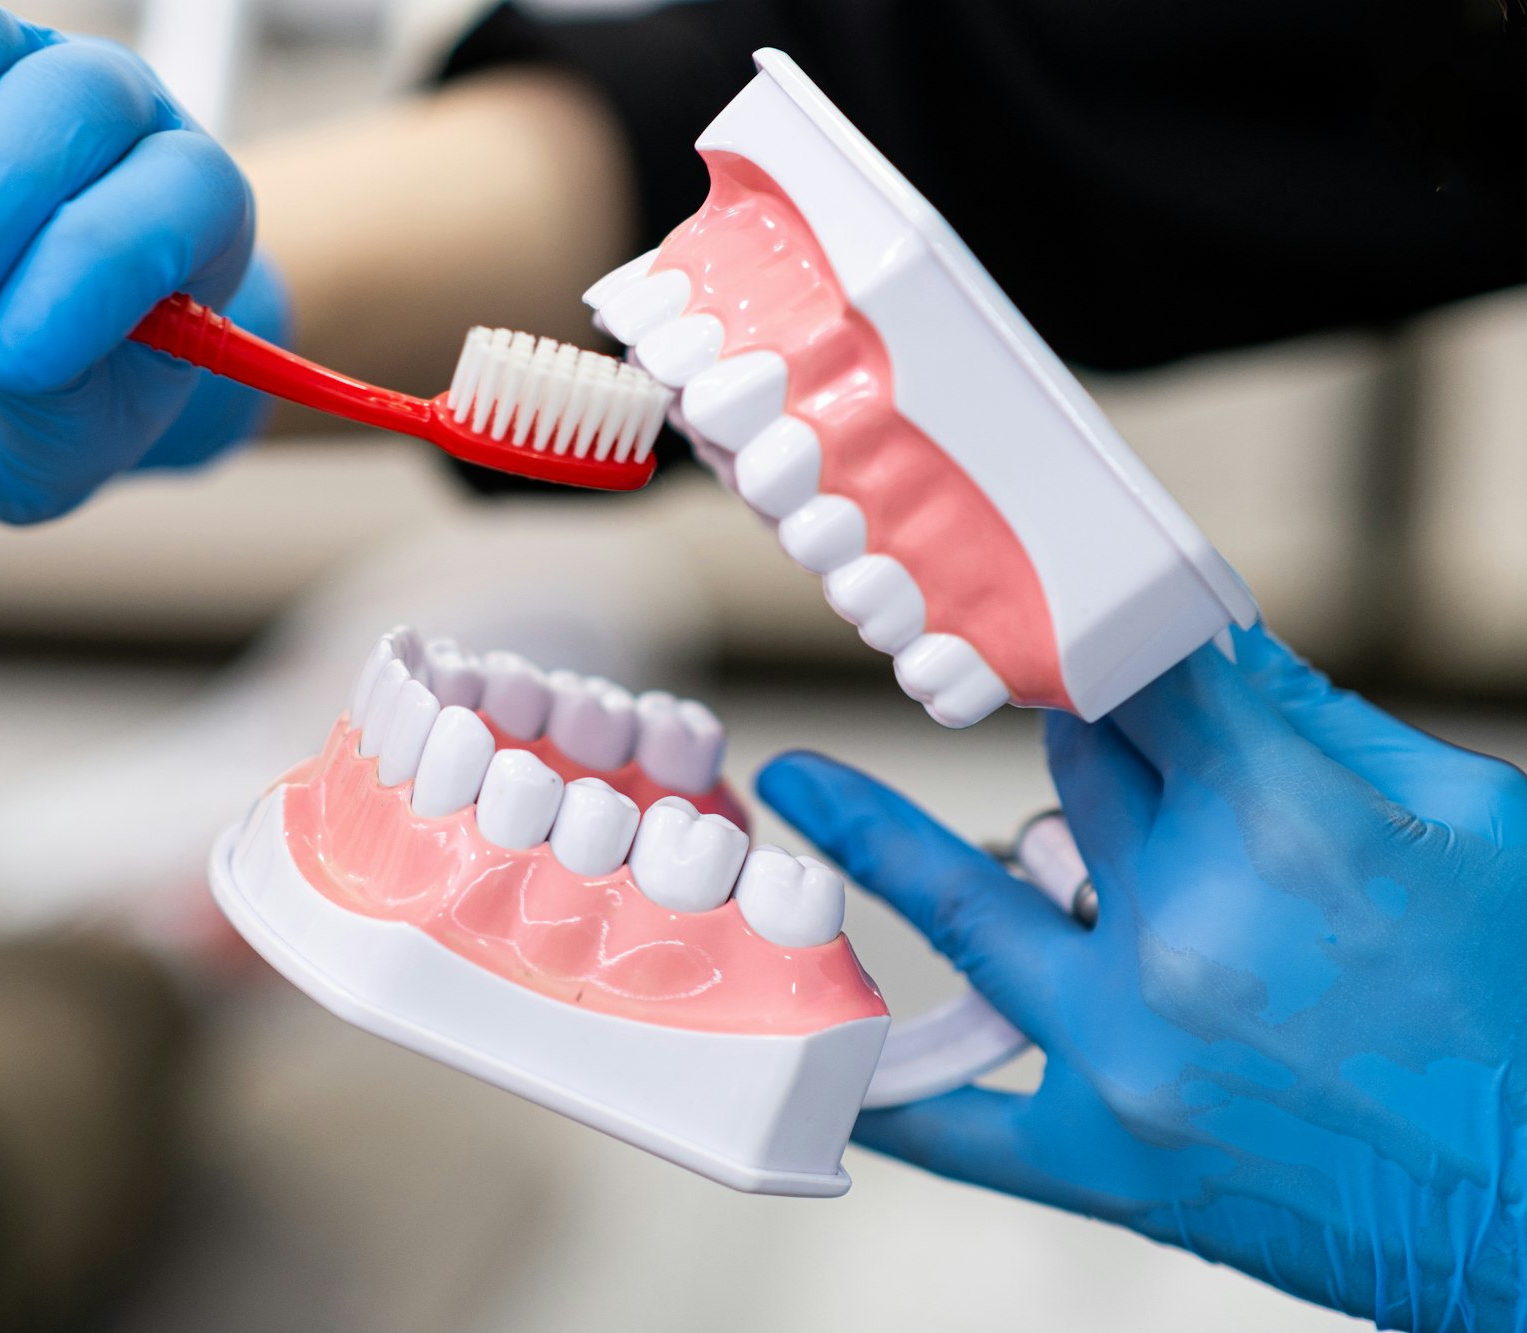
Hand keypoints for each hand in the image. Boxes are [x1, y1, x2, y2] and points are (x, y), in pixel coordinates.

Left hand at [759, 626, 1526, 1332]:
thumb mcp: (1476, 821)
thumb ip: (1324, 726)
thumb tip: (1206, 643)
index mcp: (1281, 827)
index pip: (1136, 679)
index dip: (1093, 633)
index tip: (1046, 604)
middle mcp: (1182, 933)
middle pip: (1074, 781)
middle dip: (1082, 744)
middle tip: (1065, 715)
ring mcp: (1129, 1052)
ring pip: (977, 904)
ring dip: (900, 845)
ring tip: (803, 789)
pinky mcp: (1113, 1159)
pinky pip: (959, 1124)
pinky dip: (884, 1087)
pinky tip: (810, 1039)